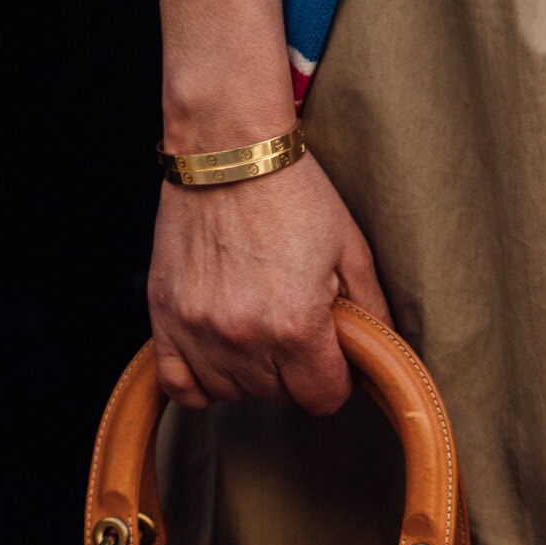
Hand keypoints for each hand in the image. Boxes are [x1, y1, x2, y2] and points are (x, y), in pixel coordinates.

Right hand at [147, 0, 392, 415]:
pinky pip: (181, 387)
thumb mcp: (351, 248)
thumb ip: (371, 312)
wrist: (228, 146)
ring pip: (232, 393)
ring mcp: (199, 331)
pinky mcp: (164, 317)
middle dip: (293, 370)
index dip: (333, 378)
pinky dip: (200, 382)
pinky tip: (217, 358)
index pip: (323, 399)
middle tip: (292, 325)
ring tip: (256, 329)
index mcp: (296, 326)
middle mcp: (244, 338)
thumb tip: (381, 358)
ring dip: (248, 373)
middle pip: (278, 397)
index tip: (330, 354)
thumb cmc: (293, 191)